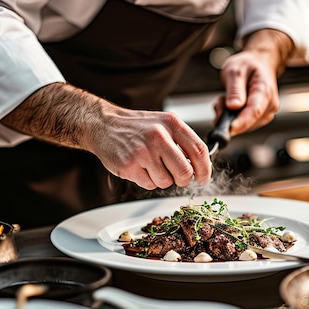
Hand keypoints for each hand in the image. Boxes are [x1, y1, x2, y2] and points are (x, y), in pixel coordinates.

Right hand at [92, 109, 212, 189]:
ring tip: (151, 165)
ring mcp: (142, 152)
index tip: (203, 178)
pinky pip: (149, 185)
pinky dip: (147, 181)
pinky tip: (139, 167)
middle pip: (185, 172)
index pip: (199, 151)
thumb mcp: (163, 124)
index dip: (205, 170)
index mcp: (171, 124)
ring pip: (166, 182)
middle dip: (184, 180)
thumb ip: (182, 142)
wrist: (104, 125)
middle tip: (178, 178)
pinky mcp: (129, 166)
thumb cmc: (136, 127)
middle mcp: (158, 136)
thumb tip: (200, 166)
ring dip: (162, 179)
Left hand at [214, 29, 292, 136]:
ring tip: (226, 97)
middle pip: (247, 122)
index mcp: (265, 91)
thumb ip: (234, 90)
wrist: (259, 64)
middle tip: (221, 100)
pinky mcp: (259, 119)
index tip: (228, 129)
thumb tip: (233, 107)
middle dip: (229, 116)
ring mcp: (265, 114)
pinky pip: (242, 125)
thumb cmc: (248, 66)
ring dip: (228, 116)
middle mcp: (269, 106)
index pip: (254, 111)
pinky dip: (231, 118)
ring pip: (242, 126)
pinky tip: (230, 104)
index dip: (241, 122)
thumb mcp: (236, 71)